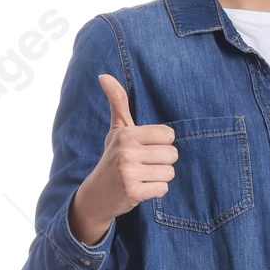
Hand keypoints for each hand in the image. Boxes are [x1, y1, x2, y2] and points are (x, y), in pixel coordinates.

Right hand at [69, 74, 177, 245]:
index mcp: (126, 133)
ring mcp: (128, 172)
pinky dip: (156, 191)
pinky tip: (142, 188)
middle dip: (163, 162)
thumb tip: (104, 75)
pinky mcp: (133, 191)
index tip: (146, 150)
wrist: (97, 194)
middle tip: (145, 166)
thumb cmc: (112, 158)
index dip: (162, 144)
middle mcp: (126, 151)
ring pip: (169, 172)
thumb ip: (117, 103)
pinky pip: (163, 188)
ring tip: (143, 177)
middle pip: (172, 154)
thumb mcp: (116, 130)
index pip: (168, 135)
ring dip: (160, 178)